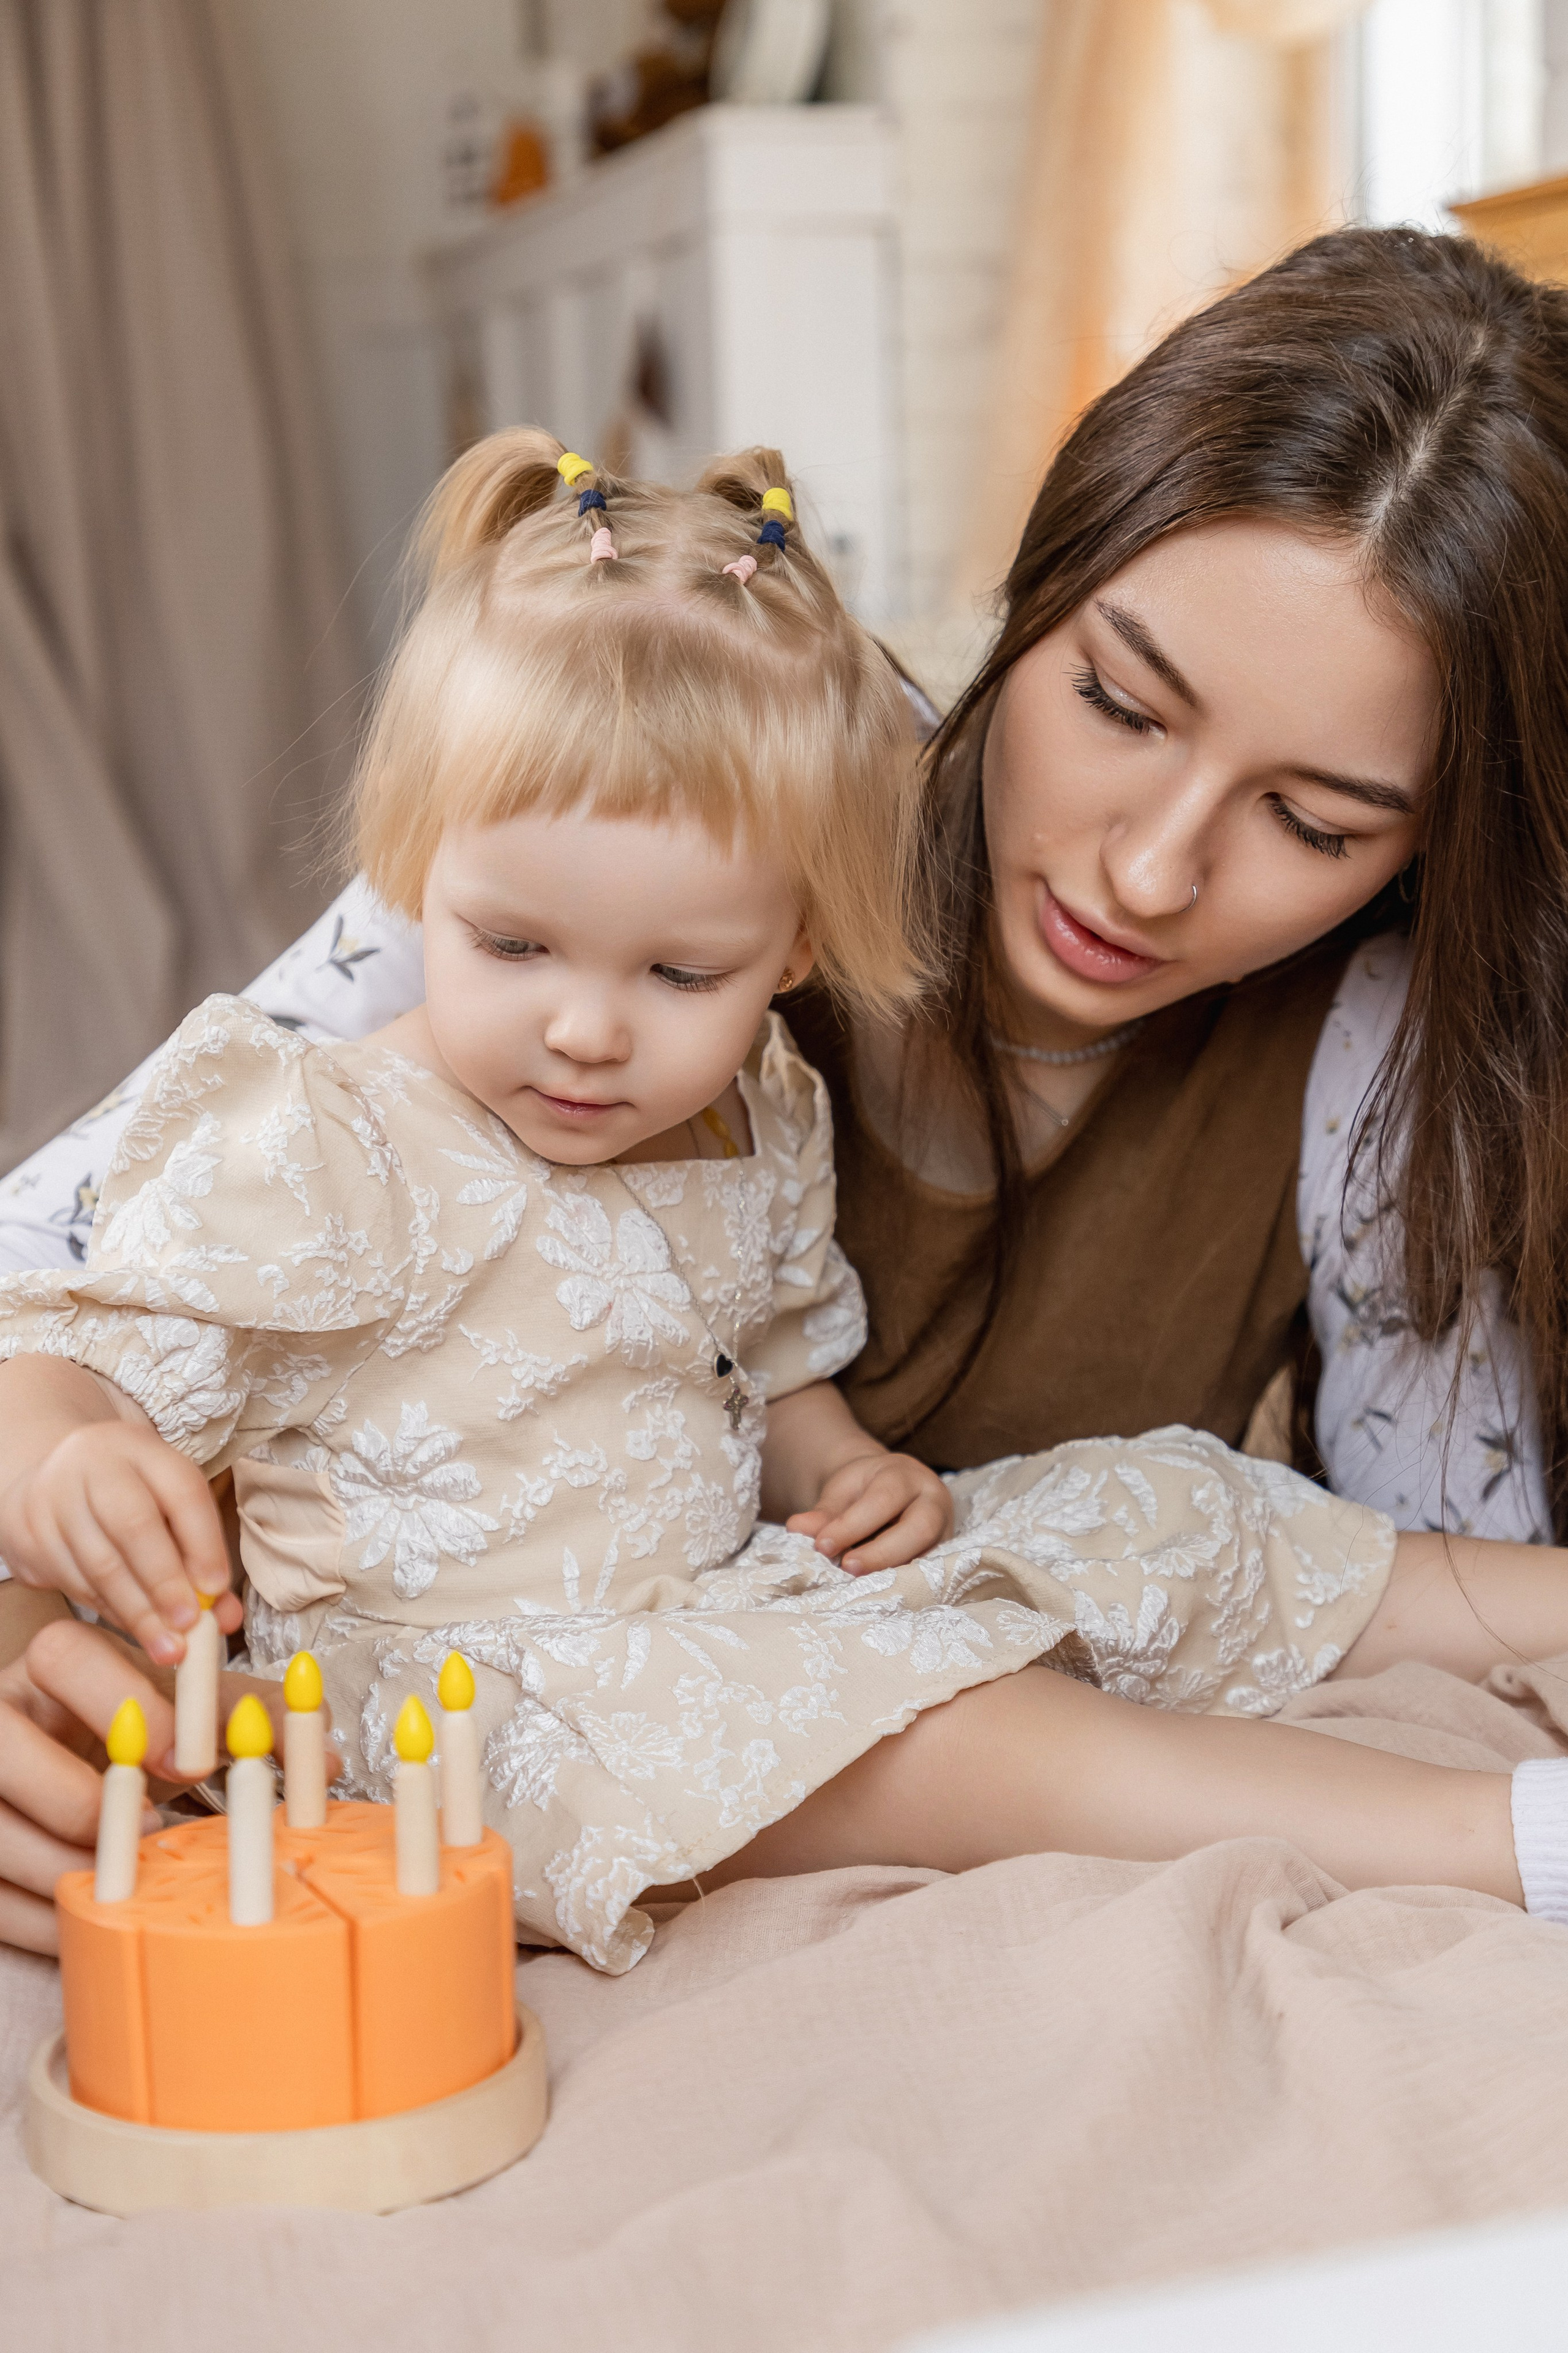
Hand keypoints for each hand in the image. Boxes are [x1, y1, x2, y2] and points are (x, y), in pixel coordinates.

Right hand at [0, 1421, 238, 1665]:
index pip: (181, 1490)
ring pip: (99, 1563)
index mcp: (142, 1449)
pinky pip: (73, 1583)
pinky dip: (109, 1611)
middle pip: (133, 1525)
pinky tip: (132, 1626)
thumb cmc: (130, 1496)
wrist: (53, 1480)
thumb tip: (226, 1617)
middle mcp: (95, 1464)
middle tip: (187, 1625)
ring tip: (167, 1645)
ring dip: (138, 1611)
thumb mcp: (169, 1506)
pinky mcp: (28, 1534)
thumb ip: (202, 1556)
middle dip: (165, 1582)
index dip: (203, 1543)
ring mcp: (54, 1498)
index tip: (216, 1589)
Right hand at [0, 1612, 337, 1955]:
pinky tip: (87, 1921)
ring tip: (123, 1881)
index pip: (67, 1653)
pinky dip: (36, 1918)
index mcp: (55, 1664)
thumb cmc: (129, 1735)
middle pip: (1, 1742)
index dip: (123, 1701)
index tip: (185, 1757)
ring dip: (60, 1866)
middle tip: (149, 1827)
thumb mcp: (186, 1714)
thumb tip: (327, 1749)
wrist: (66, 1772)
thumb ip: (253, 1716)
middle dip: (75, 1794)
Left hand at [787, 1448, 953, 1574]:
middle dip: (881, 1554)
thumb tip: (796, 1528)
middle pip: (918, 1529)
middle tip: (847, 1569)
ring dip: (893, 1574)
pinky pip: (928, 1575)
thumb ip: (824, 1512)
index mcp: (906, 1476)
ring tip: (858, 1587)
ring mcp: (945, 1532)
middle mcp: (934, 1502)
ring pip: (929, 1557)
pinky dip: (901, 1586)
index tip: (822, 1546)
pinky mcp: (942, 1558)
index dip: (852, 1525)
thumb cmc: (865, 1489)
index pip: (883, 1500)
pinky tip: (876, 1594)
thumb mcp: (843, 1491)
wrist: (892, 1489)